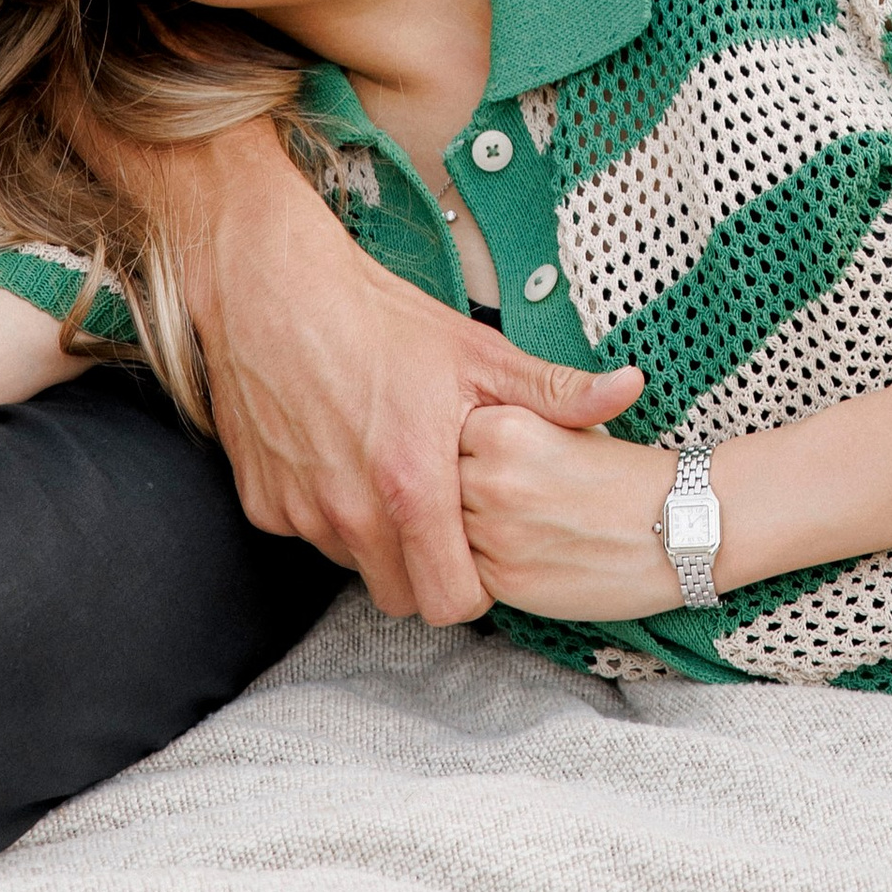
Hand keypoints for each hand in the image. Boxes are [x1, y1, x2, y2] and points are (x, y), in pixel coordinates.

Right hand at [182, 127, 645, 620]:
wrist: (273, 288)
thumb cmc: (379, 318)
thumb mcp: (477, 352)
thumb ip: (556, 391)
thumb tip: (630, 389)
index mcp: (413, 487)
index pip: (454, 603)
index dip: (476, 585)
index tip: (482, 546)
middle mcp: (351, 513)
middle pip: (402, 598)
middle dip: (427, 569)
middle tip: (441, 511)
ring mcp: (301, 511)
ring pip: (353, 565)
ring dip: (377, 539)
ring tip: (394, 473)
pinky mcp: (261, 501)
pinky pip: (307, 533)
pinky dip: (328, 512)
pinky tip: (343, 456)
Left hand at [457, 400, 676, 618]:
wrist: (678, 526)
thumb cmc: (623, 474)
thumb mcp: (566, 427)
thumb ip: (506, 432)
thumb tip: (451, 443)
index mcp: (505, 426)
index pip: (444, 437)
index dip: (463, 452)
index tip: (485, 460)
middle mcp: (491, 478)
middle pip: (438, 488)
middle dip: (458, 496)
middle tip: (504, 499)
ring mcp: (494, 534)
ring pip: (446, 535)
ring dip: (467, 535)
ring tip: (516, 527)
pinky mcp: (505, 582)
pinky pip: (469, 575)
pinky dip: (485, 569)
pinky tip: (525, 555)